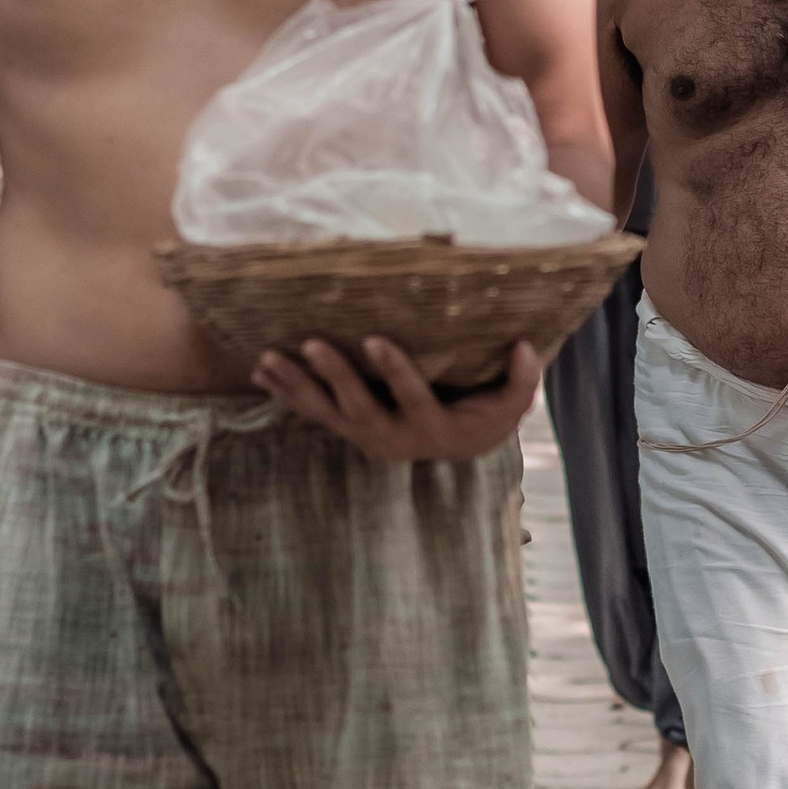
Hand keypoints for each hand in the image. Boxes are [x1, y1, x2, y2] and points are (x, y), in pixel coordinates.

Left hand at [255, 333, 540, 462]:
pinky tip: (261, 372)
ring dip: (297, 386)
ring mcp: (364, 436)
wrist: (458, 449)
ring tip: (268, 359)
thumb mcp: (511, 405)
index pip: (412, 397)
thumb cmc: (485, 416)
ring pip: (326, 413)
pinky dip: (286, 392)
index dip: (395, 371)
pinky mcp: (347, 429)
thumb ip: (521, 381)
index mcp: (432, 428)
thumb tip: (526, 347)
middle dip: (335, 376)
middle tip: (312, 344)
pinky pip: (312, 412)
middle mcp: (392, 439)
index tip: (375, 339)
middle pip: (359, 409)